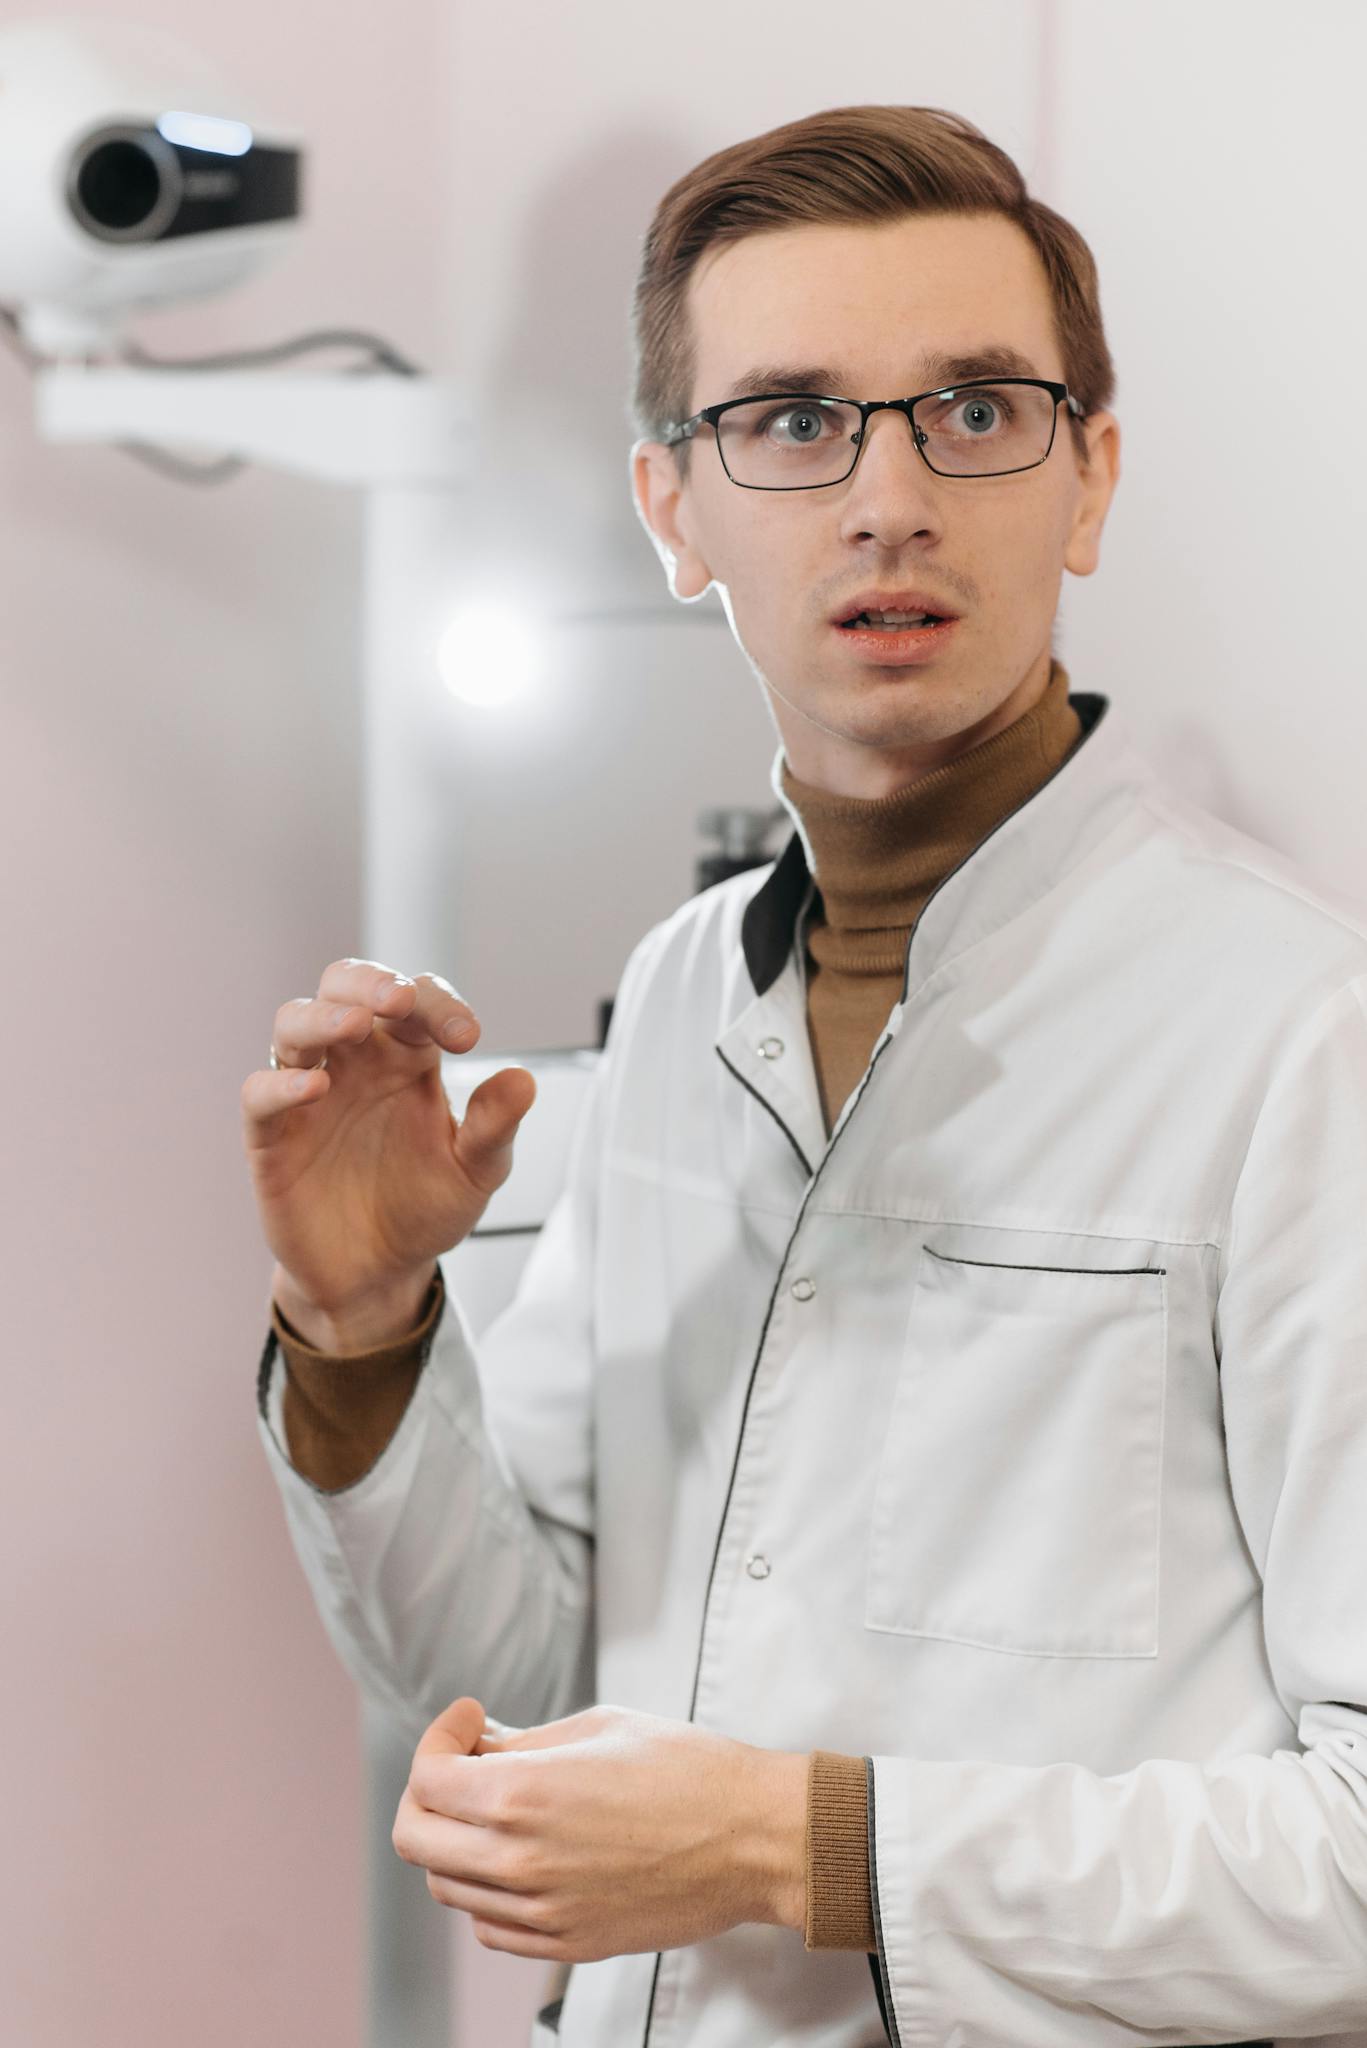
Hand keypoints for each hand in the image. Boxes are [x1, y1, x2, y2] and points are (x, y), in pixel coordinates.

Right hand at [240, 958, 536, 1323]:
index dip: (439, 1004)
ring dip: (322, 1016)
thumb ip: (495, 1127)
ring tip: (354, 1025)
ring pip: (295, 1023)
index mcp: (408, 1057)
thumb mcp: (474, 1173)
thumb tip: (523, 1080)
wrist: (379, 1275)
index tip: (468, 1038)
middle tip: (399, 1000)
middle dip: (369, 982)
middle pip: (346, 986)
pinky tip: (315, 1087)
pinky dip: (282, 1083)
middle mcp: (355, 1062)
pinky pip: (261, 1093)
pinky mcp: (272, 1136)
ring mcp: (309, 1093)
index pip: (418, 1001)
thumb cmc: (425, 1209)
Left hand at [391, 1698, 808, 1960]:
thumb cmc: (690, 1771)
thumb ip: (524, 1741)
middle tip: (461, 1763)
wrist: (753, 1838)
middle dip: (427, 1792)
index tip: (468, 1721)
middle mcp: (520, 1860)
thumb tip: (480, 1746)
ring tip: (498, 1807)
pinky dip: (487, 1890)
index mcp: (523, 1795)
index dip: (438, 1738)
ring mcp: (541, 1911)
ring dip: (456, 1840)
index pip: (425, 1778)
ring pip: (447, 1885)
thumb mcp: (600, 1727)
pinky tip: (522, 1854)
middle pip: (415, 1838)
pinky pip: (489, 1926)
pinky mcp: (566, 1944)